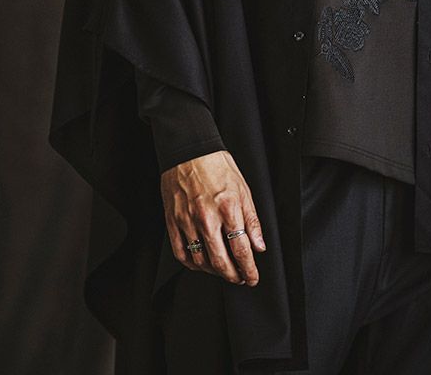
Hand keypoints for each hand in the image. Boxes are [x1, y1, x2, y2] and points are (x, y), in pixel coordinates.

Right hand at [160, 149, 266, 285]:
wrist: (189, 151)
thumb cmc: (217, 166)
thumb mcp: (243, 188)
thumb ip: (252, 220)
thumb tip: (258, 245)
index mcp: (228, 208)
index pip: (241, 249)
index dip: (249, 269)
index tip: (252, 277)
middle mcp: (207, 218)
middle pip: (221, 261)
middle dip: (233, 276)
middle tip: (240, 278)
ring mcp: (187, 221)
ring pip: (201, 261)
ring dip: (214, 271)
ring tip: (223, 270)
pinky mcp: (172, 222)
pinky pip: (181, 253)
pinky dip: (192, 264)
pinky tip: (201, 263)